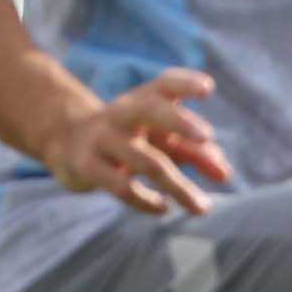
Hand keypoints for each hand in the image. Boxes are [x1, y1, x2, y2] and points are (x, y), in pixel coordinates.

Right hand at [44, 68, 230, 218]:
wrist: (67, 143)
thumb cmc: (128, 138)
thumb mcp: (159, 138)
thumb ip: (194, 152)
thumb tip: (225, 174)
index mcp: (142, 100)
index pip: (164, 84)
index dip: (185, 84)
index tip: (208, 88)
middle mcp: (121, 114)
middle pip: (150, 110)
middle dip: (179, 121)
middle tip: (207, 136)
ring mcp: (102, 139)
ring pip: (147, 162)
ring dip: (180, 187)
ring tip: (203, 207)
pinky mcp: (87, 167)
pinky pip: (122, 187)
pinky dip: (147, 201)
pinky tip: (164, 208)